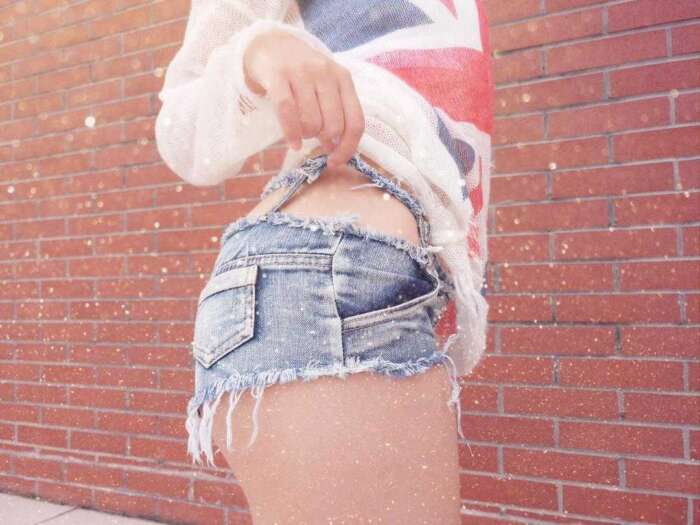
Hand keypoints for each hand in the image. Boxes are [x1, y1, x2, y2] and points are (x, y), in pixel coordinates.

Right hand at [243, 28, 364, 168]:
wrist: (268, 44)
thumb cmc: (300, 73)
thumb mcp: (324, 86)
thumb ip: (334, 113)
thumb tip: (335, 147)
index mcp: (343, 78)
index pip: (356, 121)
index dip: (348, 147)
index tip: (336, 161)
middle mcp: (325, 73)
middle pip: (334, 125)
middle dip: (324, 140)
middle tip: (314, 137)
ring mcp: (301, 72)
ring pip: (311, 121)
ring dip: (306, 135)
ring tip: (300, 132)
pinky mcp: (278, 76)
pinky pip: (287, 112)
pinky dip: (291, 134)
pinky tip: (293, 143)